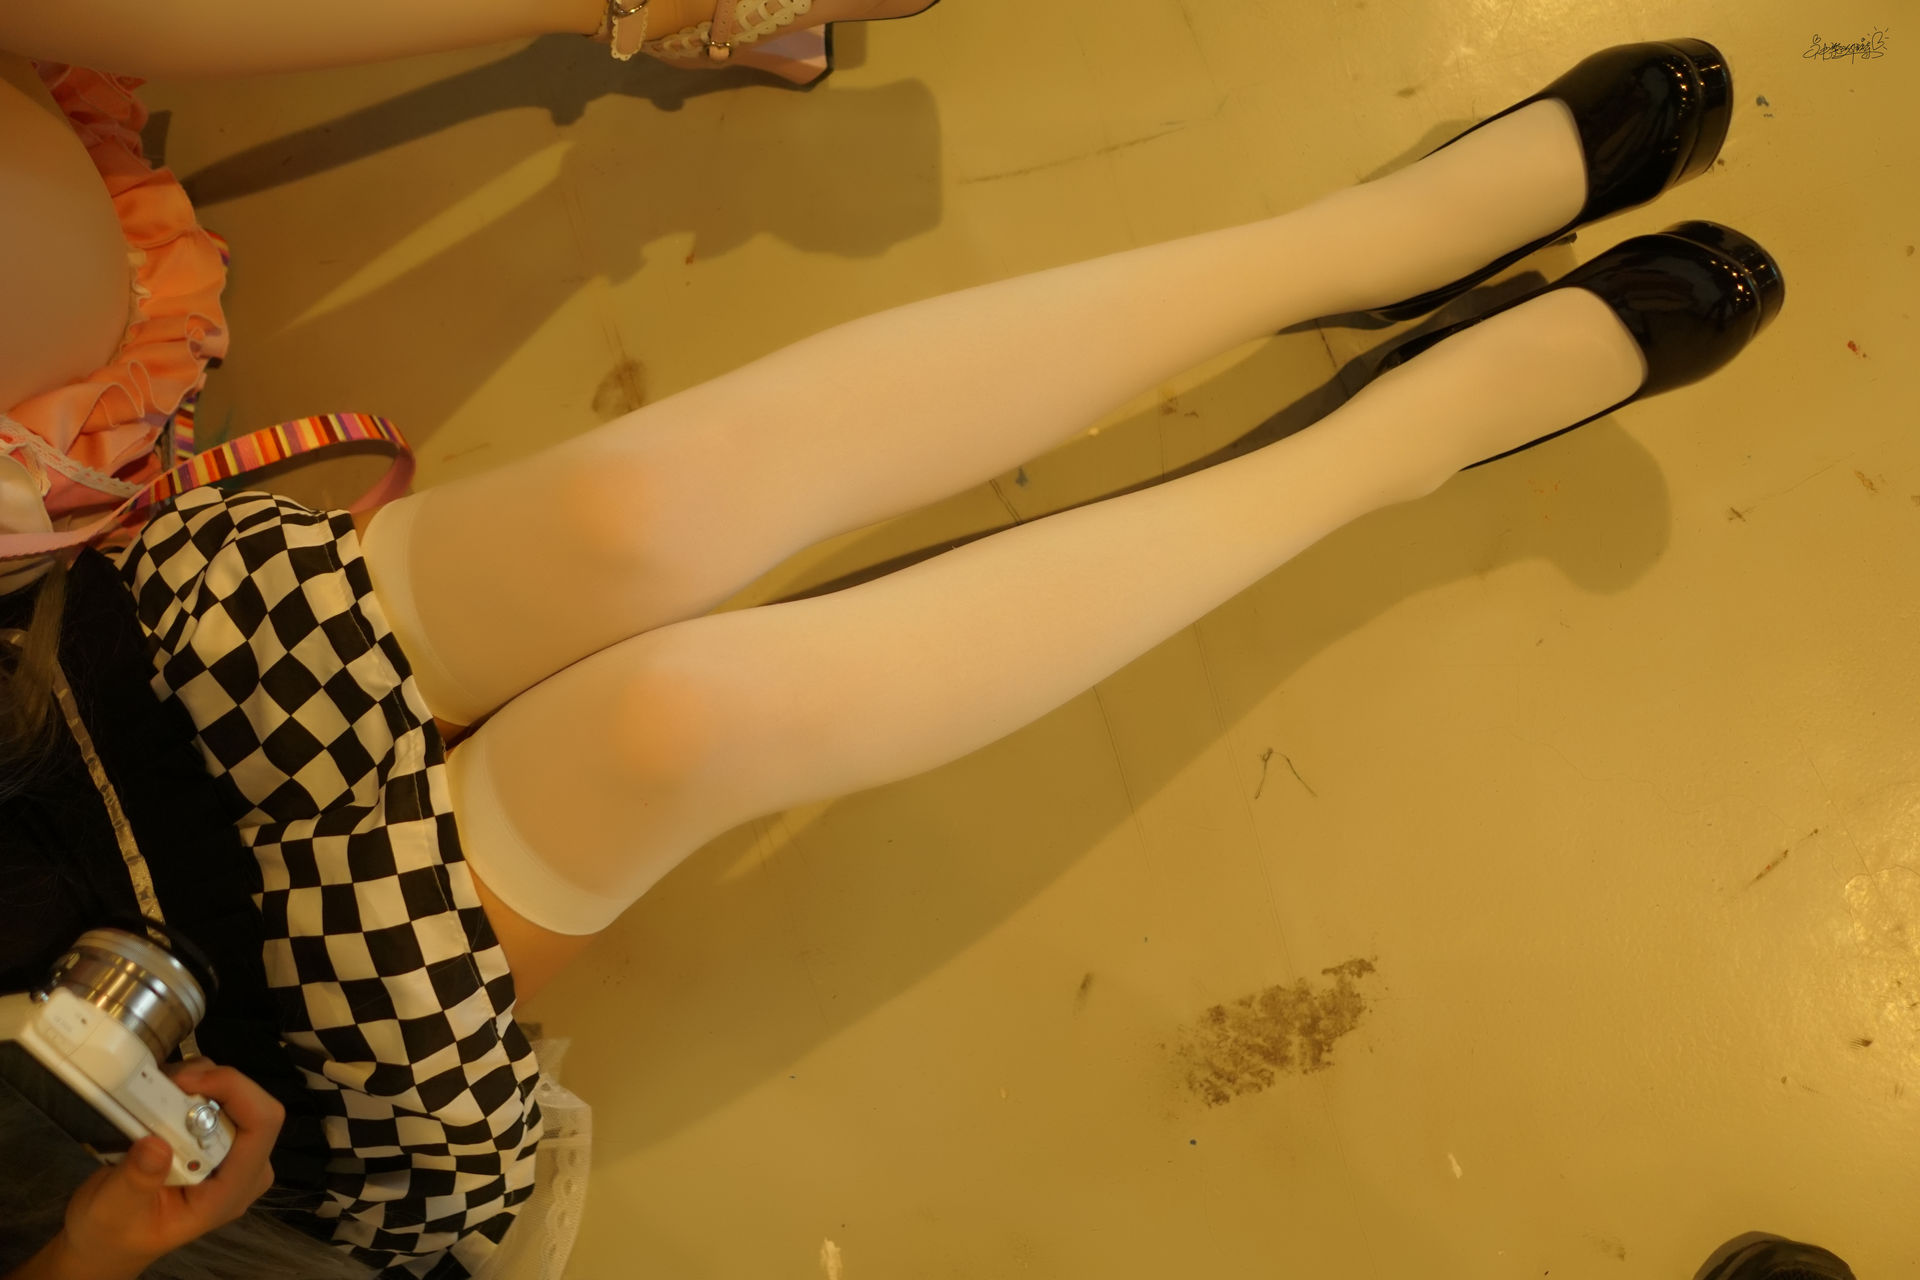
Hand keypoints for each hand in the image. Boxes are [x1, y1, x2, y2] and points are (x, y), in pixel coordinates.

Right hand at [56, 1060, 283, 1276]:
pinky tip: (155, 1097)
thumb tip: (156, 1145)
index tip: (183, 1082)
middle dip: (206, 1083)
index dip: (233, 1090)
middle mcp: (243, 1166)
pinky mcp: (216, 1137)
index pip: (262, 1126)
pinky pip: (215, 1097)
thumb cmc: (114, 1233)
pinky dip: (186, 1087)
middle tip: (155, 1087)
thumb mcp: (114, 1213)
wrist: (108, 1237)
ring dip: (193, 1082)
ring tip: (149, 1094)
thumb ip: (137, 1181)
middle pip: (250, 1103)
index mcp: (231, 1190)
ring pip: (232, 1093)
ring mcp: (232, 1151)